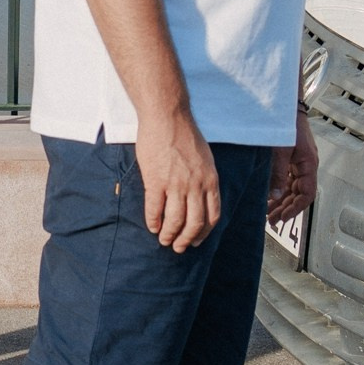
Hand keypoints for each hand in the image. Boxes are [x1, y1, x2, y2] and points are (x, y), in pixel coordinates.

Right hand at [135, 109, 221, 250]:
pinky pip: (155, 208)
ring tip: (163, 240)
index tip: (196, 240)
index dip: (204, 233)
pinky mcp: (156, 180)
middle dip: (186, 240)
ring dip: (169, 234)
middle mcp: (196, 186)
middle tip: (178, 247)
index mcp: (210, 181)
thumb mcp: (206, 158)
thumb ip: (204, 178)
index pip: (212, 216)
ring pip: (174, 220)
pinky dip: (153, 221)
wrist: (167, 117)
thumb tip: (200, 196)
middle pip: (194, 223)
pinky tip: (151, 226)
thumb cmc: (185, 134)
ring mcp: (176, 184)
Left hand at [267, 112, 318, 225]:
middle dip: (285, 208)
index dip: (295, 208)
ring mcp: (299, 162)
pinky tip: (269, 196)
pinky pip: (287, 179)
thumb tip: (274, 195)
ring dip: (281, 201)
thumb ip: (278, 173)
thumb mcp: (281, 150)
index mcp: (308, 165)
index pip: (307, 194)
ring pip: (292, 188)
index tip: (282, 218)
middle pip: (298, 194)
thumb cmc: (286, 124)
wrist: (285, 106)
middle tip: (271, 221)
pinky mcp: (291, 158)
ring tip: (268, 213)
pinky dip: (279, 189)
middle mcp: (306, 166)